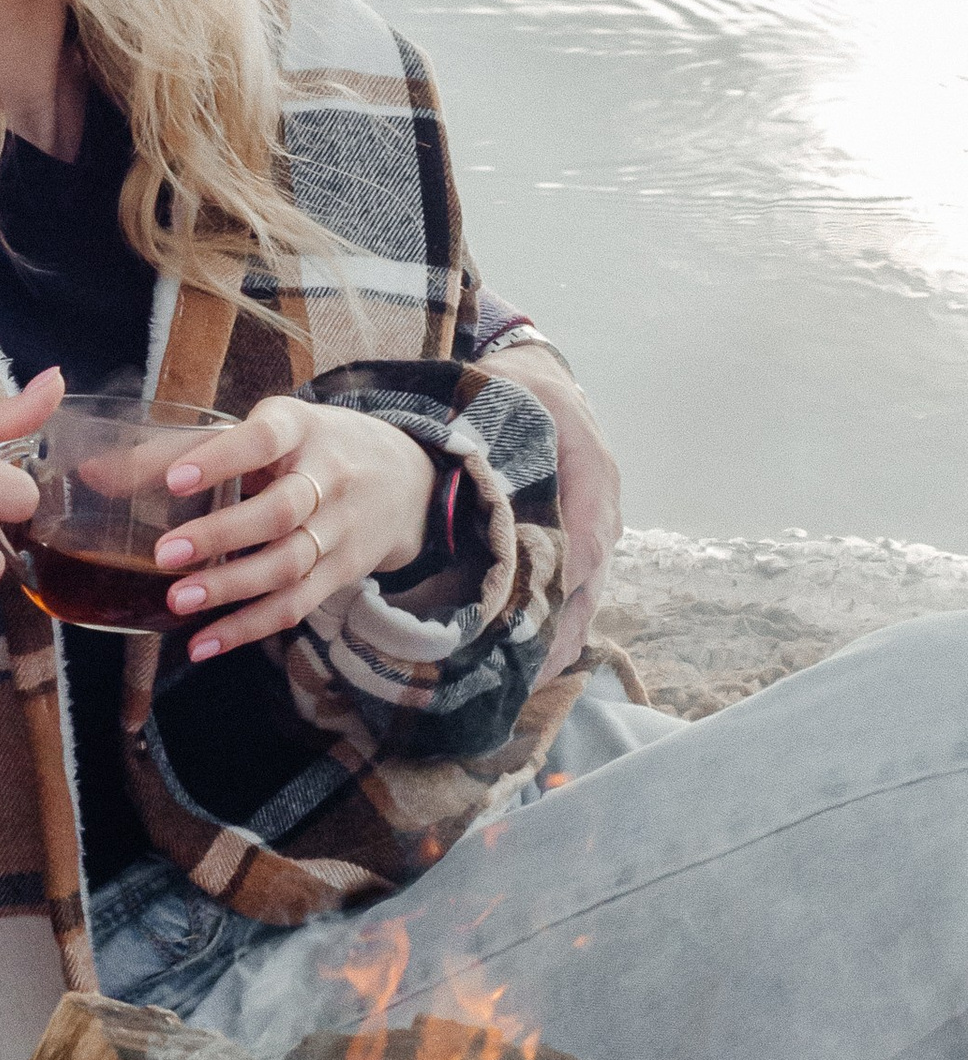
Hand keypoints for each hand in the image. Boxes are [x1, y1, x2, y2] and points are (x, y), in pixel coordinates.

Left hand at [153, 394, 436, 663]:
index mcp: (299, 429)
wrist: (405, 478)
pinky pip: (296, 605)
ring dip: (233, 589)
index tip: (175, 480)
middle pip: (279, 512)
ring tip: (178, 602)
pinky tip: (204, 643)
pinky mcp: (342, 573)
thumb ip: (179, 449)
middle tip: (164, 555)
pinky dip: (249, 628)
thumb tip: (93, 476)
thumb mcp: (260, 430)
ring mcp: (339, 530)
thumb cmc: (306, 447)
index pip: (262, 442)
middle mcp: (327, 477)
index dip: (221, 460)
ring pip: (288, 565)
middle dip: (221, 536)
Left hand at [487, 343, 621, 676]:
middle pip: (587, 581)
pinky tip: (534, 661)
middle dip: (560, 633)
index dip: (558, 592)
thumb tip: (460, 472)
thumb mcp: (501, 394)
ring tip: (527, 685)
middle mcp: (600, 505)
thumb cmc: (514, 385)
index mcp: (588, 471)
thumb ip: (485, 432)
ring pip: (584, 591)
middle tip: (525, 681)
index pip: (582, 544)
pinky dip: (558, 623)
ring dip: (560, 637)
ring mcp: (595, 523)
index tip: (529, 632)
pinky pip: (576, 586)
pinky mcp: (581, 536)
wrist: (539, 374)